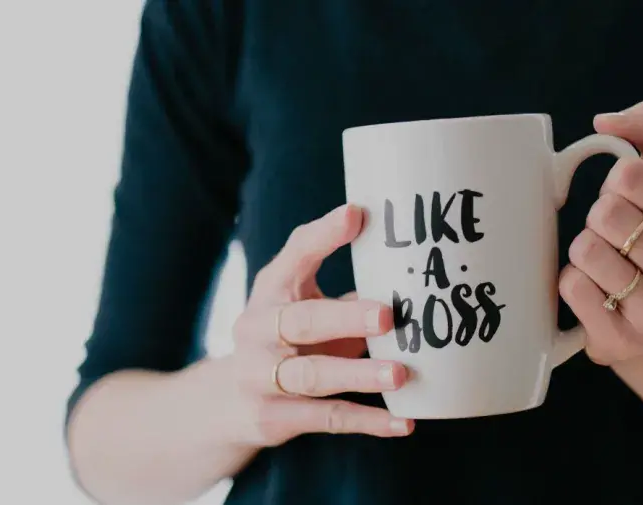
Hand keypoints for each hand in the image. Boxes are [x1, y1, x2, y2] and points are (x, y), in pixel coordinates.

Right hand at [223, 203, 413, 446]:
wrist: (227, 402)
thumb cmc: (286, 341)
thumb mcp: (302, 305)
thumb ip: (348, 292)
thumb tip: (414, 276)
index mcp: (271, 291)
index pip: (294, 256)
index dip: (323, 235)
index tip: (357, 214)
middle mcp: (258, 330)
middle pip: (301, 322)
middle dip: (344, 318)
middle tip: (386, 315)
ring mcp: (260, 376)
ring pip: (313, 376)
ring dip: (358, 374)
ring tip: (400, 374)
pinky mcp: (274, 417)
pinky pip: (326, 418)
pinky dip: (367, 421)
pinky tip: (403, 422)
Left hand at [559, 100, 642, 364]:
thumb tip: (605, 122)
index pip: (632, 177)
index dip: (617, 181)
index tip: (630, 198)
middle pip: (606, 214)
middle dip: (598, 217)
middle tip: (615, 235)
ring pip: (585, 252)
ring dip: (583, 250)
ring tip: (606, 263)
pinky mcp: (621, 344)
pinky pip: (571, 288)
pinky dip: (571, 281)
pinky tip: (596, 291)